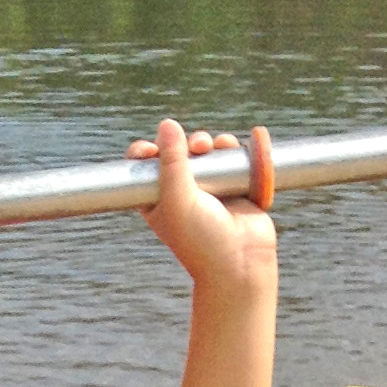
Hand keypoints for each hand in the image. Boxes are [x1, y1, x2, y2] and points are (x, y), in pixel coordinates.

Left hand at [129, 120, 274, 292]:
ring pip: (205, 150)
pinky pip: (230, 155)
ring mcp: (209, 188)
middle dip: (185, 142)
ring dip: (209, 142)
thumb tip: (167, 123)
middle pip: (177, 150)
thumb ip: (171, 161)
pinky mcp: (234, 185)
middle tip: (196, 148)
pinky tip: (234, 146)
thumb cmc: (202, 239)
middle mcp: (181, 192)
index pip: (145, 167)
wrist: (241, 262)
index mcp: (157, 201)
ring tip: (215, 146)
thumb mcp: (178, 199)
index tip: (150, 149)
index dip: (146, 152)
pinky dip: (232, 147)